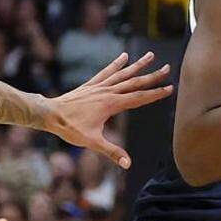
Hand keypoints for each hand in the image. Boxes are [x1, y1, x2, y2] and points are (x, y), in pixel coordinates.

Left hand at [47, 51, 172, 167]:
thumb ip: (111, 152)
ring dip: (138, 65)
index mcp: (111, 104)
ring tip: (151, 55)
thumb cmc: (70, 129)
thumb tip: (128, 164)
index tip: (170, 88)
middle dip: (152, 76)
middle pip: (135, 82)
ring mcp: (99, 86)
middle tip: (167, 68)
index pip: (139, 98)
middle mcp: (108, 92)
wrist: (50, 114)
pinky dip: (116, 64)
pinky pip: (107, 72)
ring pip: (123, 74)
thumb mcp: (92, 142)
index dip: (155, 94)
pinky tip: (124, 56)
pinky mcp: (91, 85)